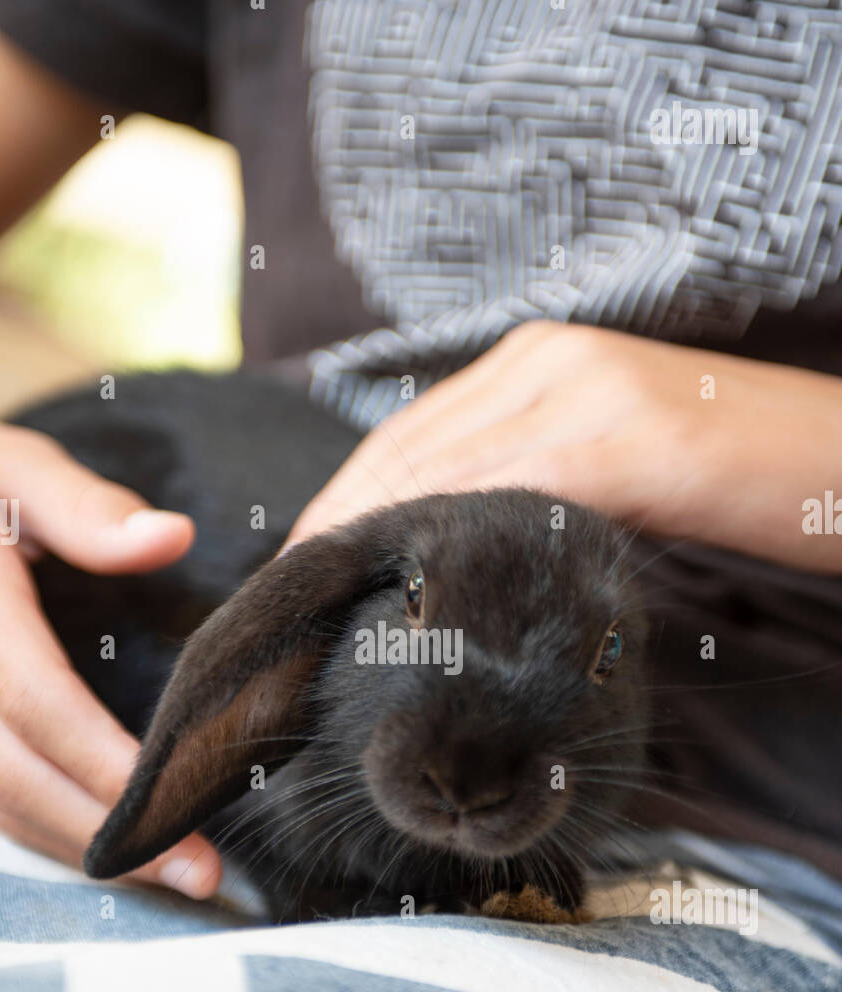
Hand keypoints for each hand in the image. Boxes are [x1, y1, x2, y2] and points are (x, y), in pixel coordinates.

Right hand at [0, 417, 221, 896]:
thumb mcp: (13, 470)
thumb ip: (83, 507)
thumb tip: (171, 538)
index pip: (35, 700)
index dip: (104, 762)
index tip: (183, 802)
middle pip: (8, 773)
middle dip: (100, 829)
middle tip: (196, 874)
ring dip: (72, 845)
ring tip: (164, 874)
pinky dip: (39, 827)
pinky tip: (102, 845)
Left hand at [288, 321, 841, 571]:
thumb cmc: (739, 475)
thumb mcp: (617, 472)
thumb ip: (538, 486)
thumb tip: (464, 548)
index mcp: (542, 360)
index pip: (414, 432)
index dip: (344, 499)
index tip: (300, 561)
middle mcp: (548, 359)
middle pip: (408, 445)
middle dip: (337, 519)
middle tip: (285, 592)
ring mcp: (584, 390)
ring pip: (443, 466)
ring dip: (372, 533)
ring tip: (320, 600)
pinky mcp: (623, 439)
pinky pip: (508, 491)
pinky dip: (447, 536)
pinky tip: (408, 588)